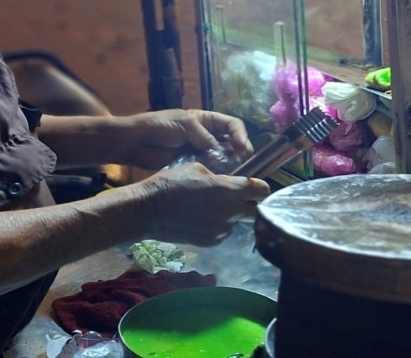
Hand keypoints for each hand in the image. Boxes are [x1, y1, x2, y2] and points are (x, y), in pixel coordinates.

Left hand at [120, 109, 253, 170]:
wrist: (135, 142)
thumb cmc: (158, 126)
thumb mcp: (184, 124)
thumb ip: (204, 136)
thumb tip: (221, 151)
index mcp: (207, 120)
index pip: (233, 125)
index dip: (241, 136)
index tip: (243, 149)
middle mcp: (208, 135)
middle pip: (232, 143)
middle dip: (240, 152)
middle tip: (243, 165)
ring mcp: (201, 152)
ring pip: (224, 158)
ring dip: (231, 165)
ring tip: (235, 174)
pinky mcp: (193, 166)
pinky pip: (211, 170)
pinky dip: (217, 174)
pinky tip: (220, 179)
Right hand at [134, 162, 269, 245]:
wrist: (147, 211)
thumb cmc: (170, 183)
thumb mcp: (197, 168)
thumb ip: (220, 176)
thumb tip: (230, 181)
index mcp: (227, 190)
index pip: (262, 191)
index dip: (260, 187)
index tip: (254, 185)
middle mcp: (229, 212)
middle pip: (256, 210)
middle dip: (251, 203)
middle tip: (239, 197)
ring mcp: (221, 230)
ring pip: (239, 222)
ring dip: (233, 215)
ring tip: (214, 207)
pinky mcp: (211, 241)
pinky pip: (225, 232)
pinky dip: (220, 225)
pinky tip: (204, 218)